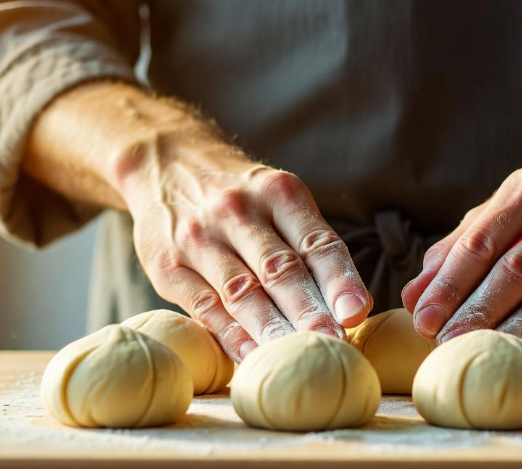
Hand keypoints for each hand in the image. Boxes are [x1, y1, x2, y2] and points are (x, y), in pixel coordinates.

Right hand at [118, 145, 372, 361]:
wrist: (165, 164)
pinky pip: (204, 306)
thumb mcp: (278, 199)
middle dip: (309, 311)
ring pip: (242, 291)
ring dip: (272, 328)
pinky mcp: (168, 266)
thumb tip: (353, 305)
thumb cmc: (240, 196)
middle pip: (280, 269)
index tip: (356, 312)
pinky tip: (252, 355)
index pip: (315, 242)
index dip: (338, 279)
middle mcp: (238, 212)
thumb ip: (312, 245)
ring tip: (296, 356)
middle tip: (333, 343)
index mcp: (277, 193)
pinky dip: (230, 334)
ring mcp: (199, 238)